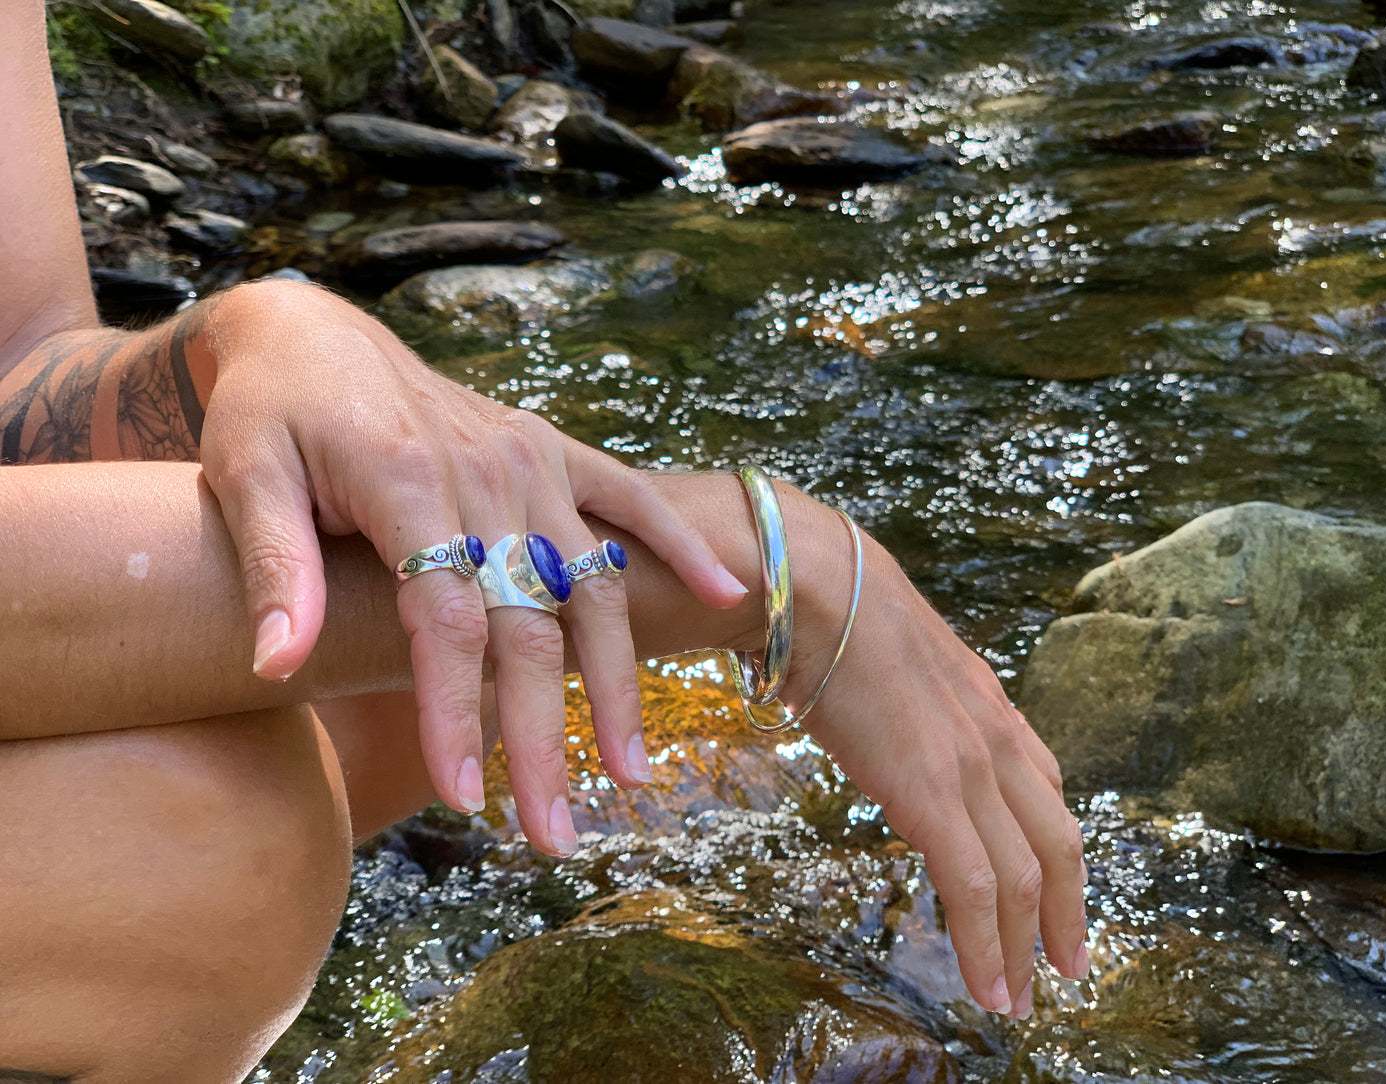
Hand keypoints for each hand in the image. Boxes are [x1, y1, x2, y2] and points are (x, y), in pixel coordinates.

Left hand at [193, 279, 746, 852]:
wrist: (316, 332)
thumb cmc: (272, 411)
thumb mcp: (244, 472)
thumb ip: (277, 566)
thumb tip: (277, 666)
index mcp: (412, 481)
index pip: (449, 621)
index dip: (459, 713)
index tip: (468, 797)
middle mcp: (490, 474)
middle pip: (533, 625)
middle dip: (546, 736)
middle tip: (556, 836)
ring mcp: (532, 462)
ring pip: (593, 588)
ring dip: (618, 684)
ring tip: (630, 775)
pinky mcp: (552, 452)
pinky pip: (629, 503)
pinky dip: (679, 547)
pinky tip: (726, 597)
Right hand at [777, 486, 1088, 1015]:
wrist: (814, 587)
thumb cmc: (833, 611)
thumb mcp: (893, 656)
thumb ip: (908, 695)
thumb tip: (880, 712)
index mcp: (989, 705)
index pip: (1044, 792)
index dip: (1055, 850)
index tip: (1054, 892)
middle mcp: (997, 737)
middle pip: (1057, 841)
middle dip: (1065, 911)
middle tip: (1067, 963)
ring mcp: (971, 766)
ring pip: (1024, 877)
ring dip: (1024, 946)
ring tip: (1020, 997)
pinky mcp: (933, 794)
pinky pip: (975, 887)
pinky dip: (986, 945)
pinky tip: (987, 987)